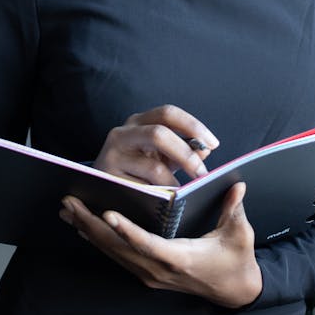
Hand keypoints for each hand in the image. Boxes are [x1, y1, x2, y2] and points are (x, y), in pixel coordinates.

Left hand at [59, 181, 262, 308]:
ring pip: (113, 253)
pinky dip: (98, 240)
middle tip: (70, 203)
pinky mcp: (146, 273)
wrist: (234, 290)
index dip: (127, 230)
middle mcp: (159, 270)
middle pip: (119, 248)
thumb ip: (234, 210)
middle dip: (92, 225)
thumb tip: (236, 186)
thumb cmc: (235, 260)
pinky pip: (118, 256)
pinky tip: (83, 227)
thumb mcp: (239, 234)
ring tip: (68, 210)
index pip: (148, 244)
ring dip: (88, 231)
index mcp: (180, 259)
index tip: (107, 213)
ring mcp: (150, 274)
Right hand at [94, 104, 219, 185]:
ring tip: (185, 193)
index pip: (168, 113)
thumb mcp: (161, 155)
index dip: (193, 126)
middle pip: (160, 134)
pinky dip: (160, 196)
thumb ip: (183, 149)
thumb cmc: (139, 169)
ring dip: (175, 182)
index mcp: (138, 121)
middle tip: (202, 174)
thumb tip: (204, 150)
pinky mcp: (108, 180)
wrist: (101, 187)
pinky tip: (166, 202)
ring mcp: (112, 156)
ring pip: (153, 167)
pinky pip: (143, 190)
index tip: (214, 144)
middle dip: (186, 156)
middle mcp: (122, 133)